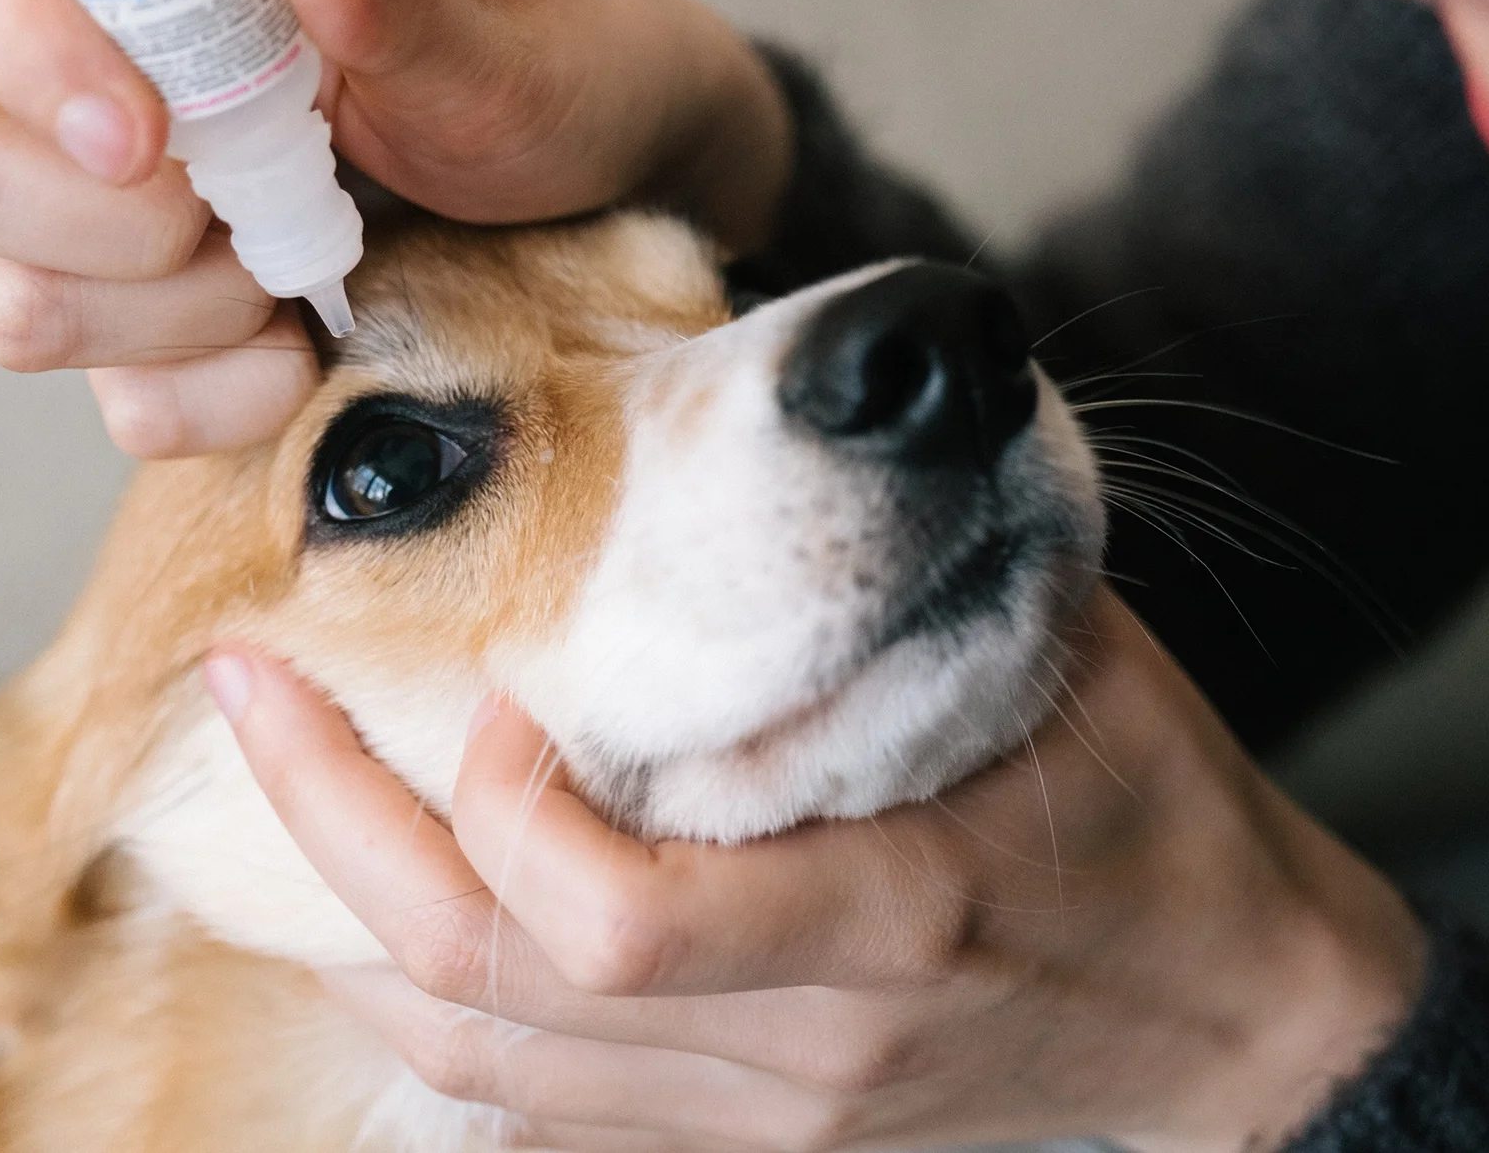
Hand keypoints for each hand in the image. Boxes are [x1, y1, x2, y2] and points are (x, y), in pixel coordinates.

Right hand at [0, 0, 789, 457]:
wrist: (616, 186)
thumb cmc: (560, 65)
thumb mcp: (515, 35)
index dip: (15, 23)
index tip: (151, 137)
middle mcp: (106, 54)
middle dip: (85, 223)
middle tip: (239, 212)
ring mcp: (112, 205)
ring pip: (5, 301)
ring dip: (166, 319)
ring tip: (299, 272)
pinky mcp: (159, 322)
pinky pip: (114, 401)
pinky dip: (214, 398)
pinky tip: (304, 351)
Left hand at [207, 591, 1426, 1152]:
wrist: (1238, 1027)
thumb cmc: (1156, 817)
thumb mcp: (1071, 667)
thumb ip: (914, 579)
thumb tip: (800, 410)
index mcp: (889, 922)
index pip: (609, 926)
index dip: (500, 815)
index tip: (481, 681)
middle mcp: (804, 1053)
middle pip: (495, 1000)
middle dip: (338, 844)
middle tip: (251, 690)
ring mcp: (768, 1125)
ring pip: (484, 1068)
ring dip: (350, 930)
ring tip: (271, 792)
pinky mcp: (752, 1151)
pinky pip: (537, 1110)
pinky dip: (432, 1007)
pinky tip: (376, 916)